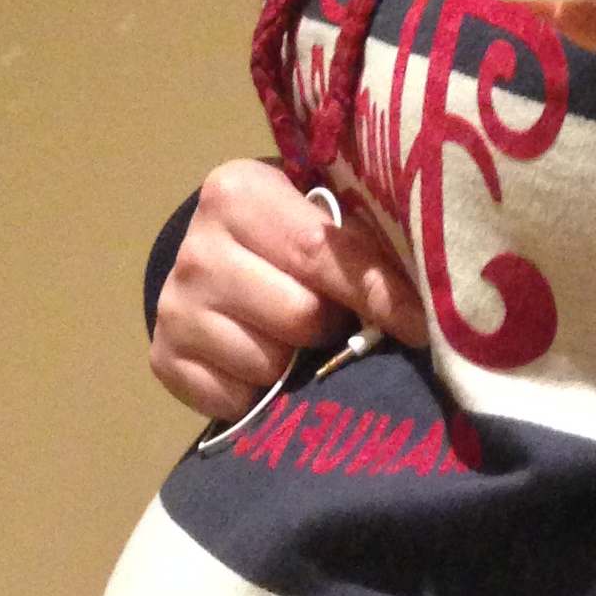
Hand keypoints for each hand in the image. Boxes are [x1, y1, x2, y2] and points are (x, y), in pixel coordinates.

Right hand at [150, 158, 428, 419]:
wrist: (216, 261)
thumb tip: (432, 304)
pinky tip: (253, 362)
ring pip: (270, 364)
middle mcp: (195, 249)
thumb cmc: (288, 237)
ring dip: (292, 361)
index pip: (322, 252)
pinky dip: (257, 392)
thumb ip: (362, 247)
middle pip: (300, 316)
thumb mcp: (322, 218)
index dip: (379, 295)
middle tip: (326, 314)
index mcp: (237, 194)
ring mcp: (174, 308)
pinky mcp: (164, 360)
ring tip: (288, 336)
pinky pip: (236, 400)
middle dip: (326, 324)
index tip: (422, 326)